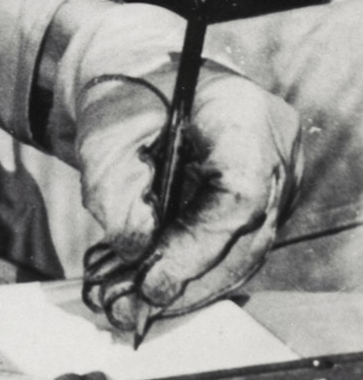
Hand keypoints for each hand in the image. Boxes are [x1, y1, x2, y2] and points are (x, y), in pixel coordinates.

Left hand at [43, 0, 302, 335]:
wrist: (145, 71)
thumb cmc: (125, 88)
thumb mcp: (104, 128)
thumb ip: (115, 188)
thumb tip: (135, 251)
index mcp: (244, 115)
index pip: (240, 195)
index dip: (196, 246)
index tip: (150, 276)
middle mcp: (274, 153)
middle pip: (245, 238)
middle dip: (184, 280)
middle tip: (127, 307)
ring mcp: (274, 182)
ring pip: (240, 255)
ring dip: (182, 288)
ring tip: (123, 305)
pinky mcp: (258, 205)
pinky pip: (231, 251)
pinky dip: (187, 274)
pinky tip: (140, 288)